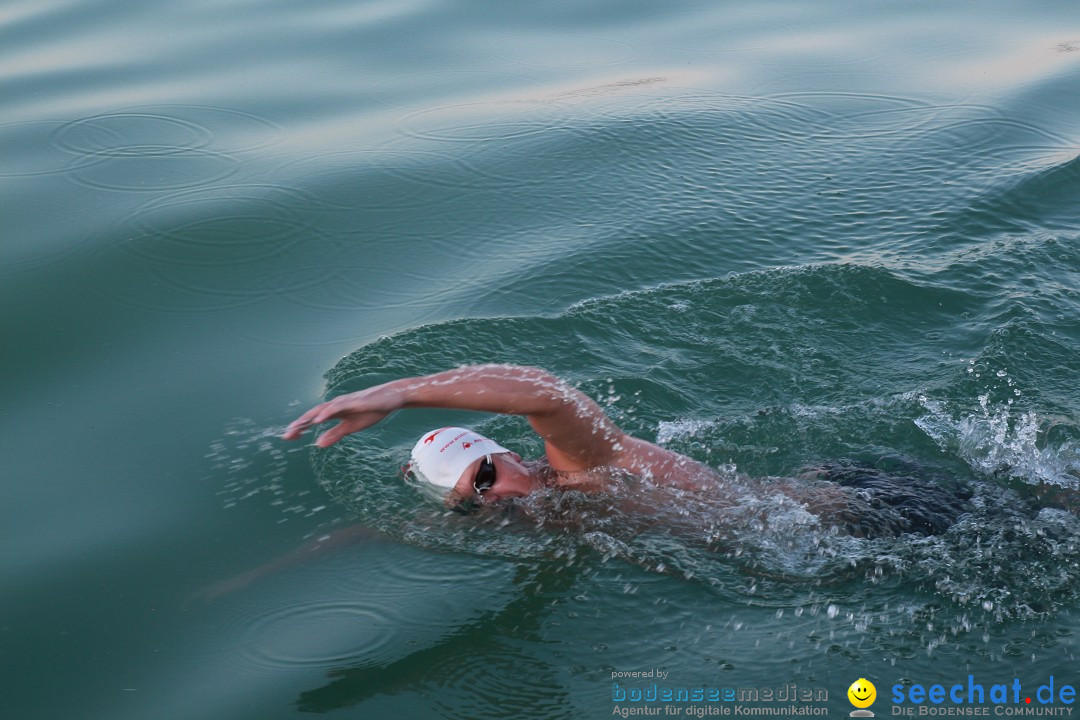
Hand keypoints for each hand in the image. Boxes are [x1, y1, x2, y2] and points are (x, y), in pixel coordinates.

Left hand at [281, 384, 403, 446]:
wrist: (392, 397)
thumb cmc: (372, 410)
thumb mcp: (352, 427)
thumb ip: (335, 434)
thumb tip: (318, 444)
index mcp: (335, 412)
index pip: (313, 419)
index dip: (300, 427)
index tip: (288, 437)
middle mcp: (336, 405)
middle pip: (313, 414)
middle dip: (299, 424)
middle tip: (286, 436)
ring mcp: (345, 402)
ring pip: (322, 409)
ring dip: (308, 418)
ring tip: (297, 427)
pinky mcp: (354, 401)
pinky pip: (337, 407)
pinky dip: (326, 413)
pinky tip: (318, 419)